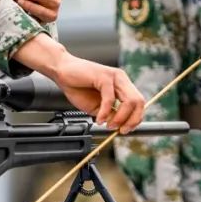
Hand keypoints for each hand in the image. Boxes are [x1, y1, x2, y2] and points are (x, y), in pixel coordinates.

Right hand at [13, 34, 145, 133]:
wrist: (62, 71)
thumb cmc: (77, 86)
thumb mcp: (96, 106)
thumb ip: (109, 113)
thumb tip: (119, 124)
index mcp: (122, 84)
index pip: (139, 103)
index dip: (135, 119)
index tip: (125, 130)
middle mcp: (121, 79)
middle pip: (139, 102)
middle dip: (131, 120)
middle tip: (120, 130)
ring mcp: (114, 76)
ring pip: (129, 100)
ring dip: (121, 118)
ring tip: (108, 125)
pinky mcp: (104, 76)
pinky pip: (110, 99)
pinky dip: (105, 112)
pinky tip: (98, 119)